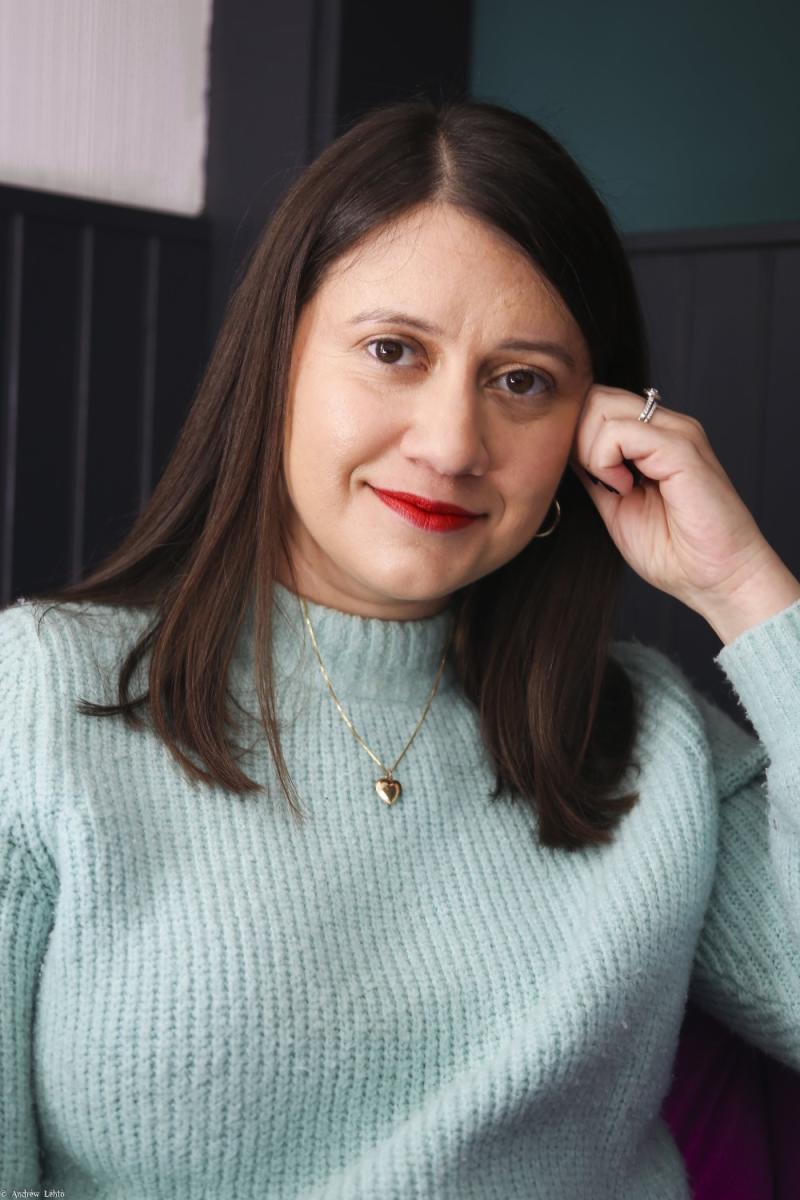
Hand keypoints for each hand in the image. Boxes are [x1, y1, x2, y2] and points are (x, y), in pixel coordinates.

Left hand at [569, 385, 799, 642]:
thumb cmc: (675, 552)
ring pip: (602, 406)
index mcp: (651, 437)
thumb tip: (564, 450)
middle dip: (577, 439)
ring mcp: (676, 432)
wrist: (718, 579)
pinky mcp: (682, 448)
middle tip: (596, 480)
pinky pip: (622, 431)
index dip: (575, 436)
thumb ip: (594, 472)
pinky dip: (607, 461)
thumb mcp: (615, 504)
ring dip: (591, 451)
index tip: (586, 477)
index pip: (595, 403)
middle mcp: (665, 426)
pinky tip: (623, 488)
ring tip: (615, 487)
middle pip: (594, 396)